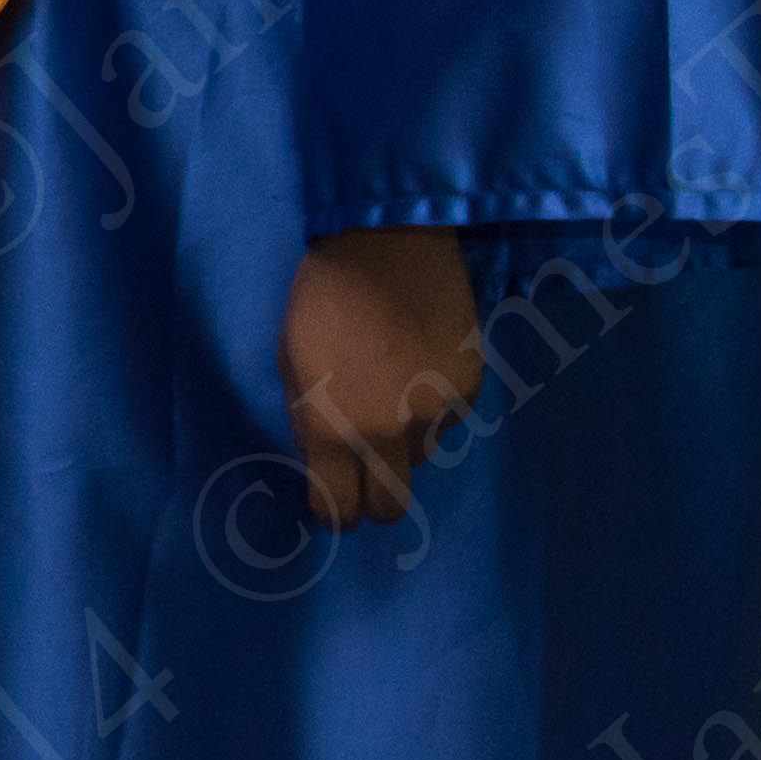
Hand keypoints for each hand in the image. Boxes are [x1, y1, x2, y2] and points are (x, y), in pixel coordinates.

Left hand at [283, 226, 483, 528]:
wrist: (387, 247)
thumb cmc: (320, 298)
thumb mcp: (291, 362)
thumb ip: (309, 419)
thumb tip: (325, 460)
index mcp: (332, 429)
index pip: (336, 509)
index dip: (331, 512)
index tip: (328, 505)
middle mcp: (387, 436)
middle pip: (390, 508)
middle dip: (373, 502)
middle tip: (361, 480)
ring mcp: (435, 417)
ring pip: (419, 461)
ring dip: (402, 447)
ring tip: (387, 401)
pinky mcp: (469, 392)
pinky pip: (447, 424)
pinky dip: (431, 412)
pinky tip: (416, 373)